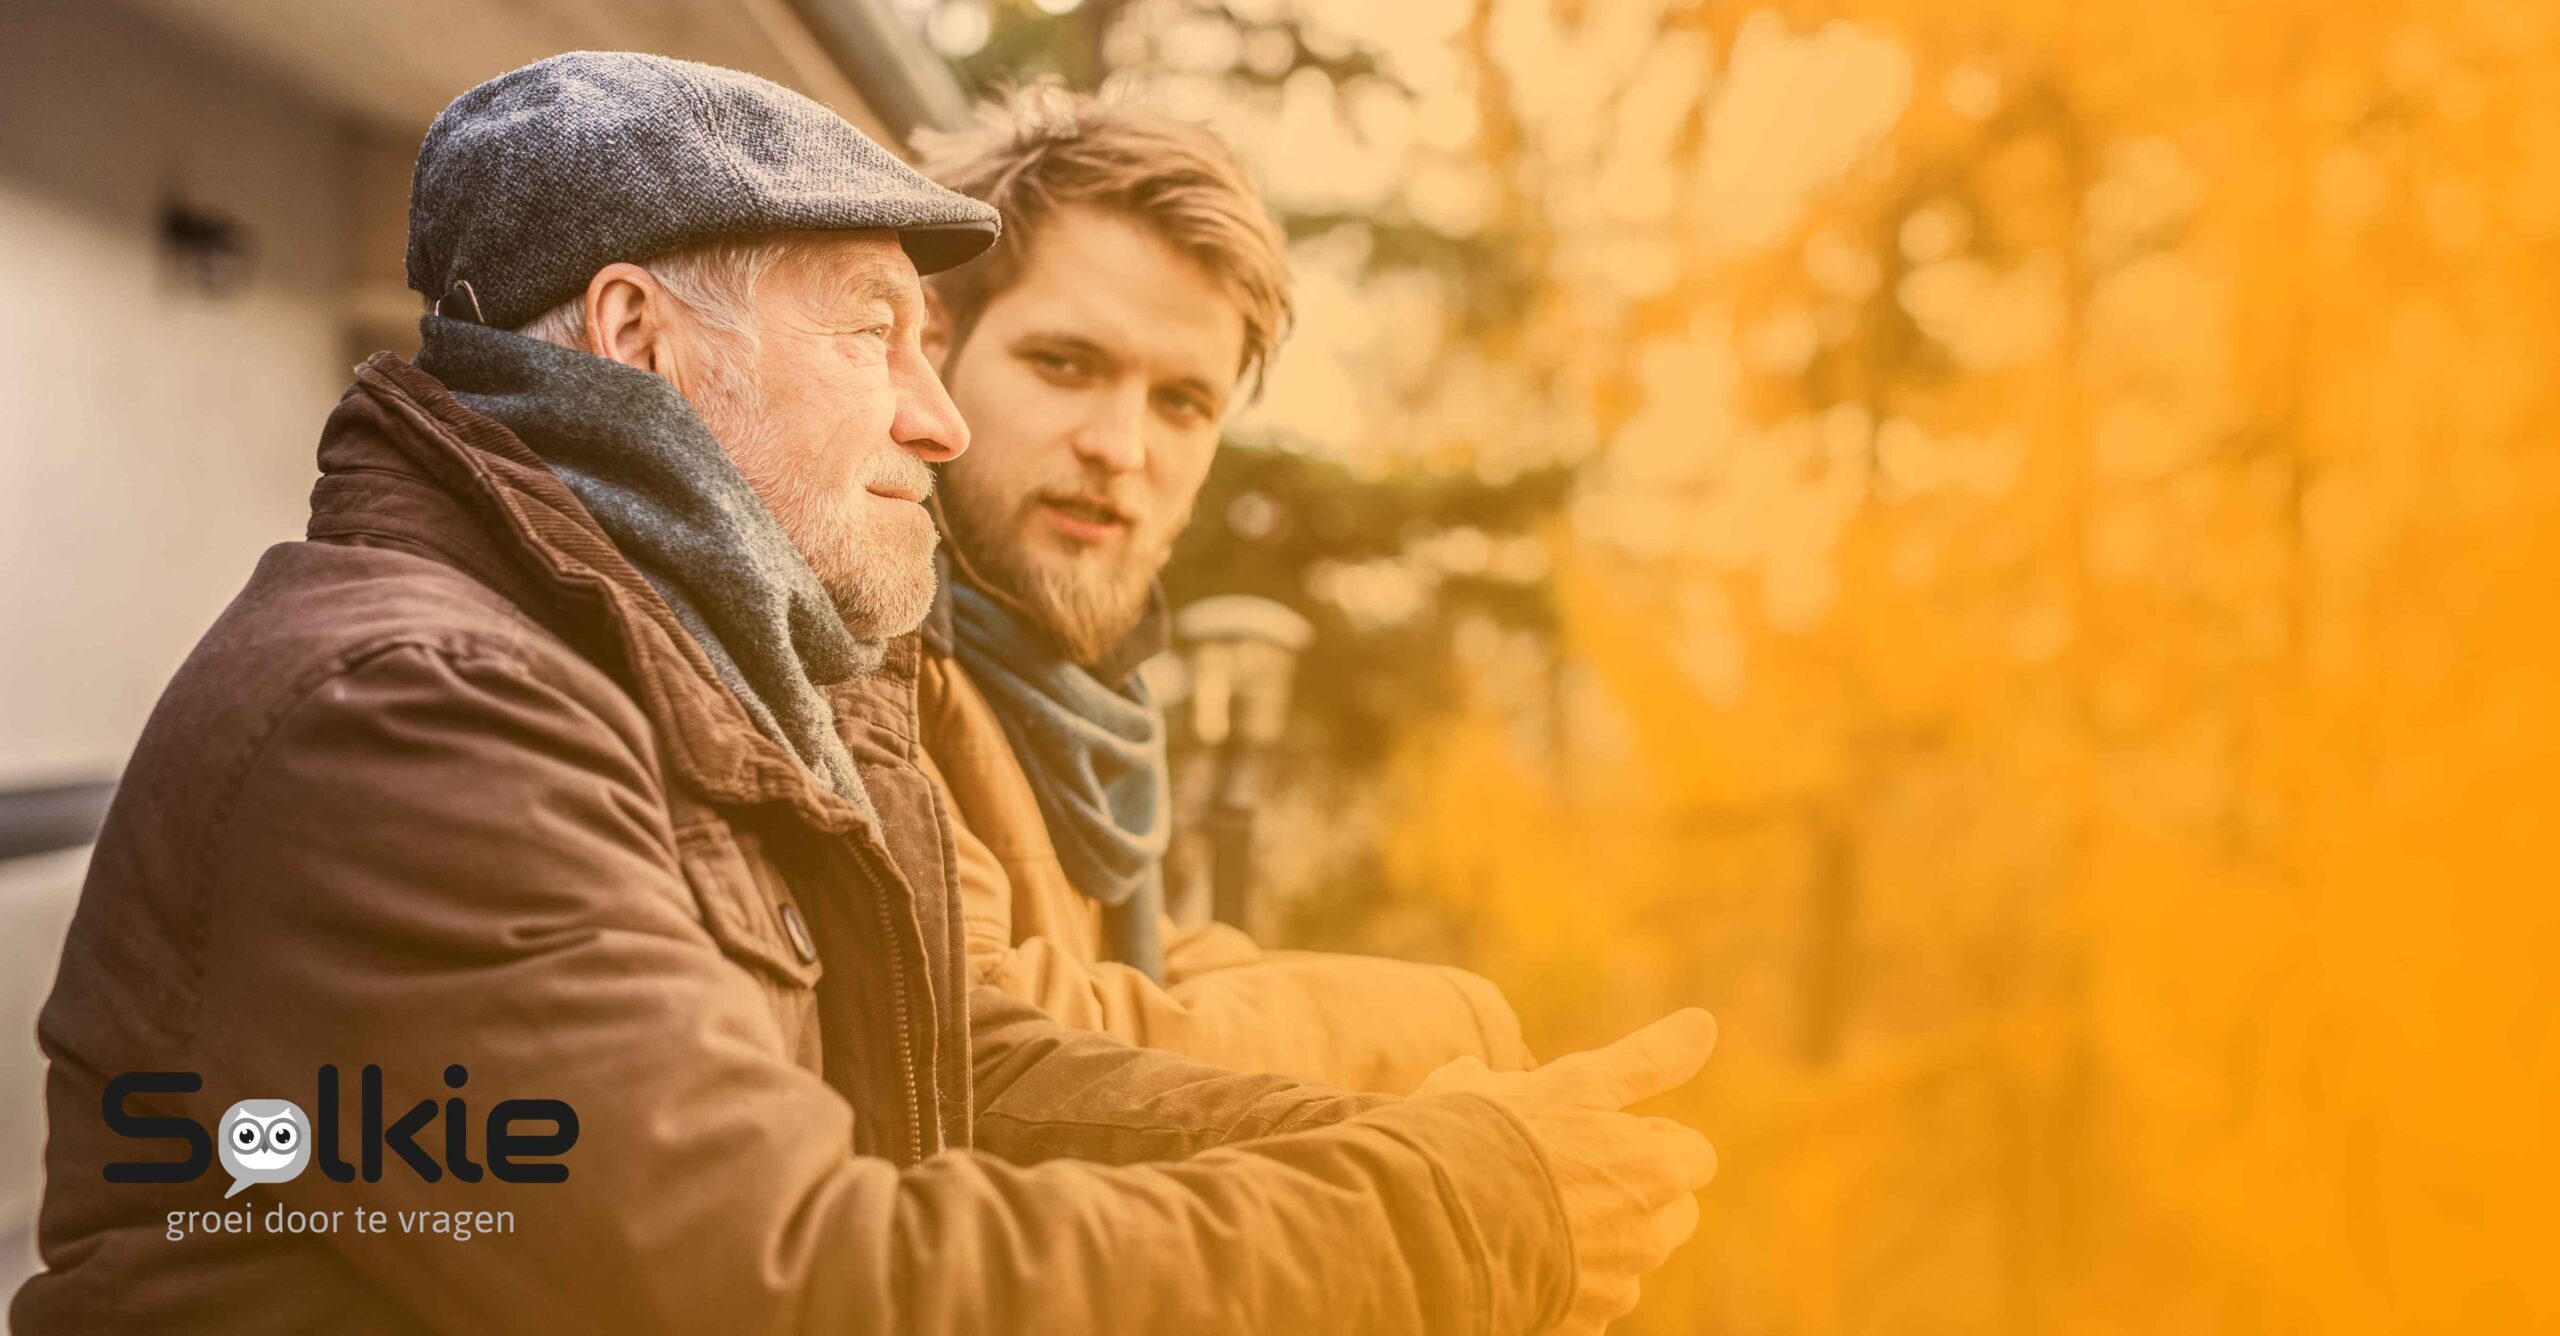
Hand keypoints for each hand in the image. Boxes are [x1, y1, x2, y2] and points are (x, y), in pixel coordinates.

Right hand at [1416, 1009, 1718, 1334]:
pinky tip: (1518, 1259)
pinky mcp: (1578, 1326)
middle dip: (1635, 1196)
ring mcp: (1614, 1288)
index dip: (1646, 1139)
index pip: (1694, 1155)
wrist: (1427, 1219)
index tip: (1599, 1132)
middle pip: (1671, 1214)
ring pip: (1627, 1261)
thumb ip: (1647, 1058)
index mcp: (1657, 1168)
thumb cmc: (1498, 1136)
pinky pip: (1587, 1306)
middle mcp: (1650, 1236)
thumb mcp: (1574, 1080)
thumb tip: (1704, 1025)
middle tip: (1568, 1171)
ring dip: (1598, 1242)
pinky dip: (1564, 1289)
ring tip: (1530, 1215)